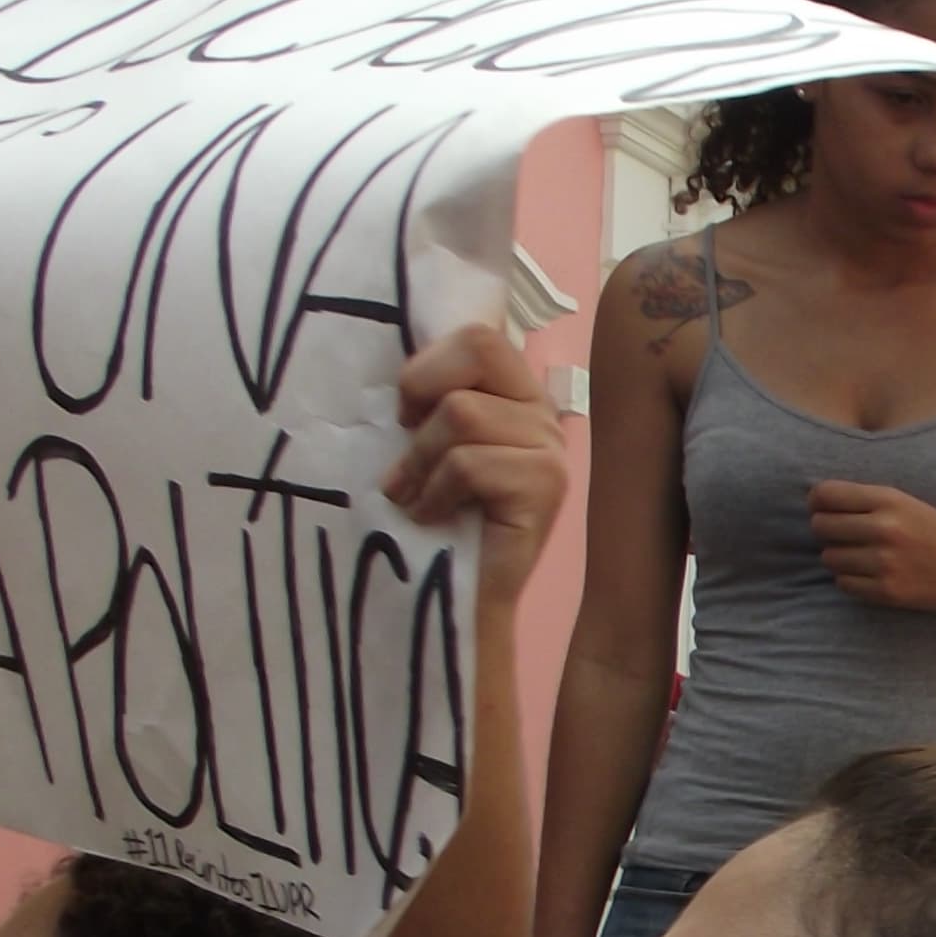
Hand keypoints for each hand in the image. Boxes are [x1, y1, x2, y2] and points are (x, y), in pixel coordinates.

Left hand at [384, 325, 568, 579]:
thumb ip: (429, 400)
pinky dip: (434, 492)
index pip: (478, 335)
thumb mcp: (426, 443)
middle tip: (408, 439)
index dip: (428, 365)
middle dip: (423, 391)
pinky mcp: (545, 488)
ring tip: (412, 494)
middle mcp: (542, 414)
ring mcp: (550, 451)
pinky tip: (432, 517)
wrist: (458, 600)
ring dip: (419, 459)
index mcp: (515, 393)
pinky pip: (470, 464)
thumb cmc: (432, 519)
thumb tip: (385, 364)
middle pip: (478, 350)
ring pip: (462, 413)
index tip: (406, 414)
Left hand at [810, 480, 935, 614]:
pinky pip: (843, 584)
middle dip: (825, 531)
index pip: (826, 494)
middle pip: (820, 526)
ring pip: (829, 558)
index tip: (822, 508)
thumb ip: (863, 499)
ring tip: (861, 556)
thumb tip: (814, 503)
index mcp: (889, 500)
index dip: (816, 502)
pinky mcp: (887, 591)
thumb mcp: (905, 502)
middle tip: (843, 535)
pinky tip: (870, 574)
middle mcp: (885, 529)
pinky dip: (851, 580)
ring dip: (838, 557)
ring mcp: (885, 563)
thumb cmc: (934, 533)